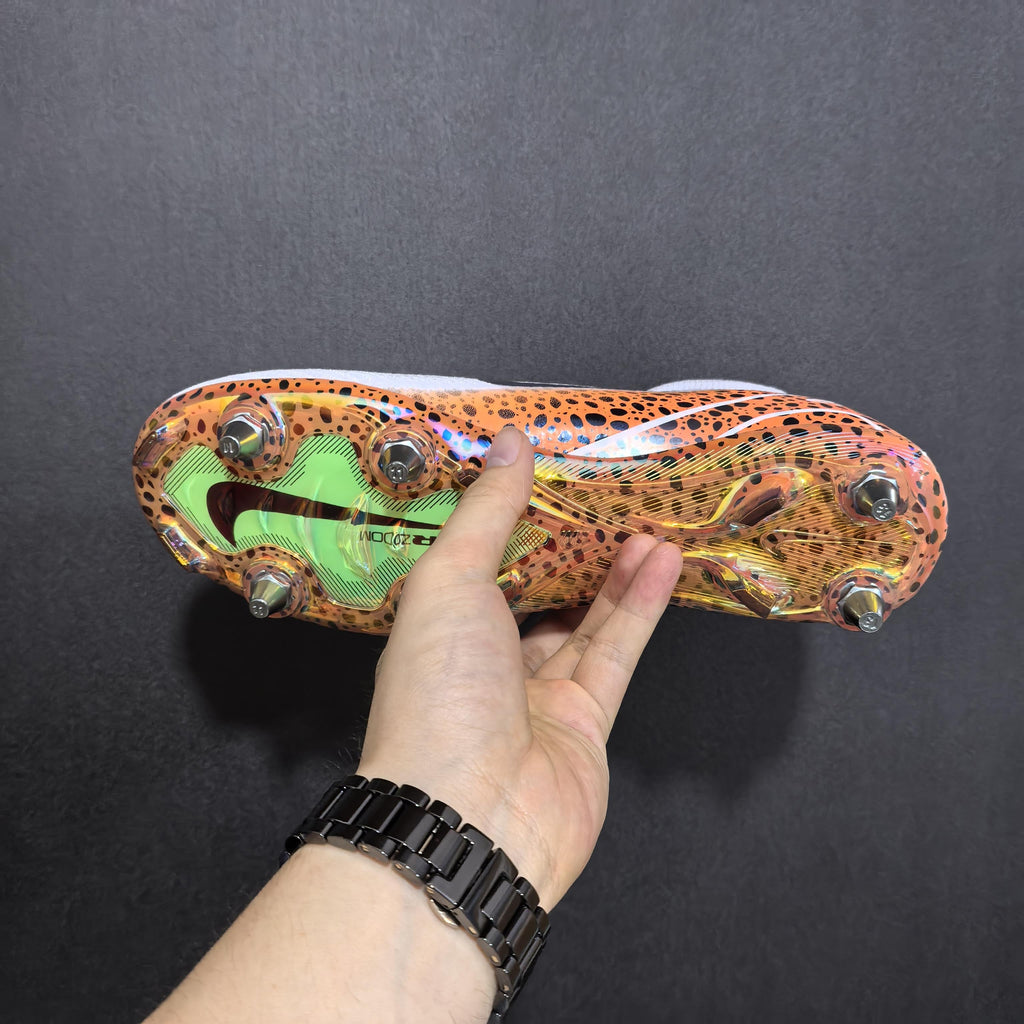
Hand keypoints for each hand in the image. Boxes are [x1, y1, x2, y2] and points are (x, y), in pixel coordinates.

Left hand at [358, 425, 682, 908]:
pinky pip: (616, 651)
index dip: (515, 519)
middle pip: (539, 591)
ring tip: (650, 521)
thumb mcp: (451, 580)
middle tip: (610, 501)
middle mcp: (485, 660)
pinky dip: (641, 606)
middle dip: (576, 547)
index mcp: (440, 626)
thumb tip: (510, 442)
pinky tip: (664, 563)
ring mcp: (537, 694)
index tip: (547, 475)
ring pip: (585, 620)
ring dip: (618, 571)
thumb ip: (487, 512)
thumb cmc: (438, 694)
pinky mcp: (586, 719)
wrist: (471, 814)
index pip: (481, 561)